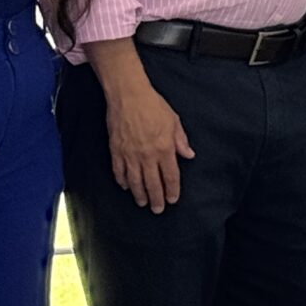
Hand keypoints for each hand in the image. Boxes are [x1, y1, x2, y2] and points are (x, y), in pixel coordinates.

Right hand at [106, 77, 194, 211]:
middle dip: (156, 199)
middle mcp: (147, 155)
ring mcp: (130, 154)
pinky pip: (119, 171)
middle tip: (158, 210)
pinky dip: (122, 181)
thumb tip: (189, 155)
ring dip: (139, 194)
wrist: (128, 96)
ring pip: (135, 181)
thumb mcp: (174, 121)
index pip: (170, 176)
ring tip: (143, 203)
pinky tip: (126, 187)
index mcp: (164, 148)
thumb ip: (181, 141)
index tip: (173, 200)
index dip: (172, 190)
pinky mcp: (116, 150)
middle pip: (152, 183)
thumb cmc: (153, 106)